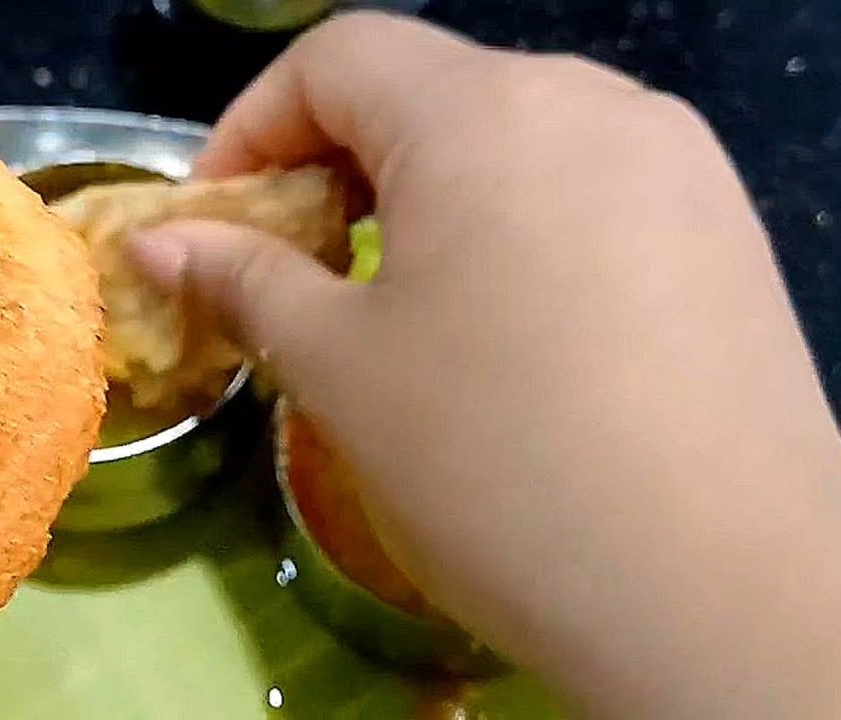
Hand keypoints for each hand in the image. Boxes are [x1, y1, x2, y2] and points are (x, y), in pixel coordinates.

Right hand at [130, 11, 840, 717]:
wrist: (722, 594)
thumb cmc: (495, 462)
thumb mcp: (340, 369)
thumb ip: (243, 280)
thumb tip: (156, 245)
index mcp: (485, 111)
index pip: (338, 57)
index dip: (252, 126)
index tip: (219, 222)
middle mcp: (593, 102)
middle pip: (430, 92)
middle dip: (338, 167)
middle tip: (300, 272)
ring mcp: (676, 163)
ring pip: (515, 142)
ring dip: (430, 200)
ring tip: (404, 308)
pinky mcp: (727, 231)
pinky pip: (590, 191)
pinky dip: (519, 230)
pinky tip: (515, 331)